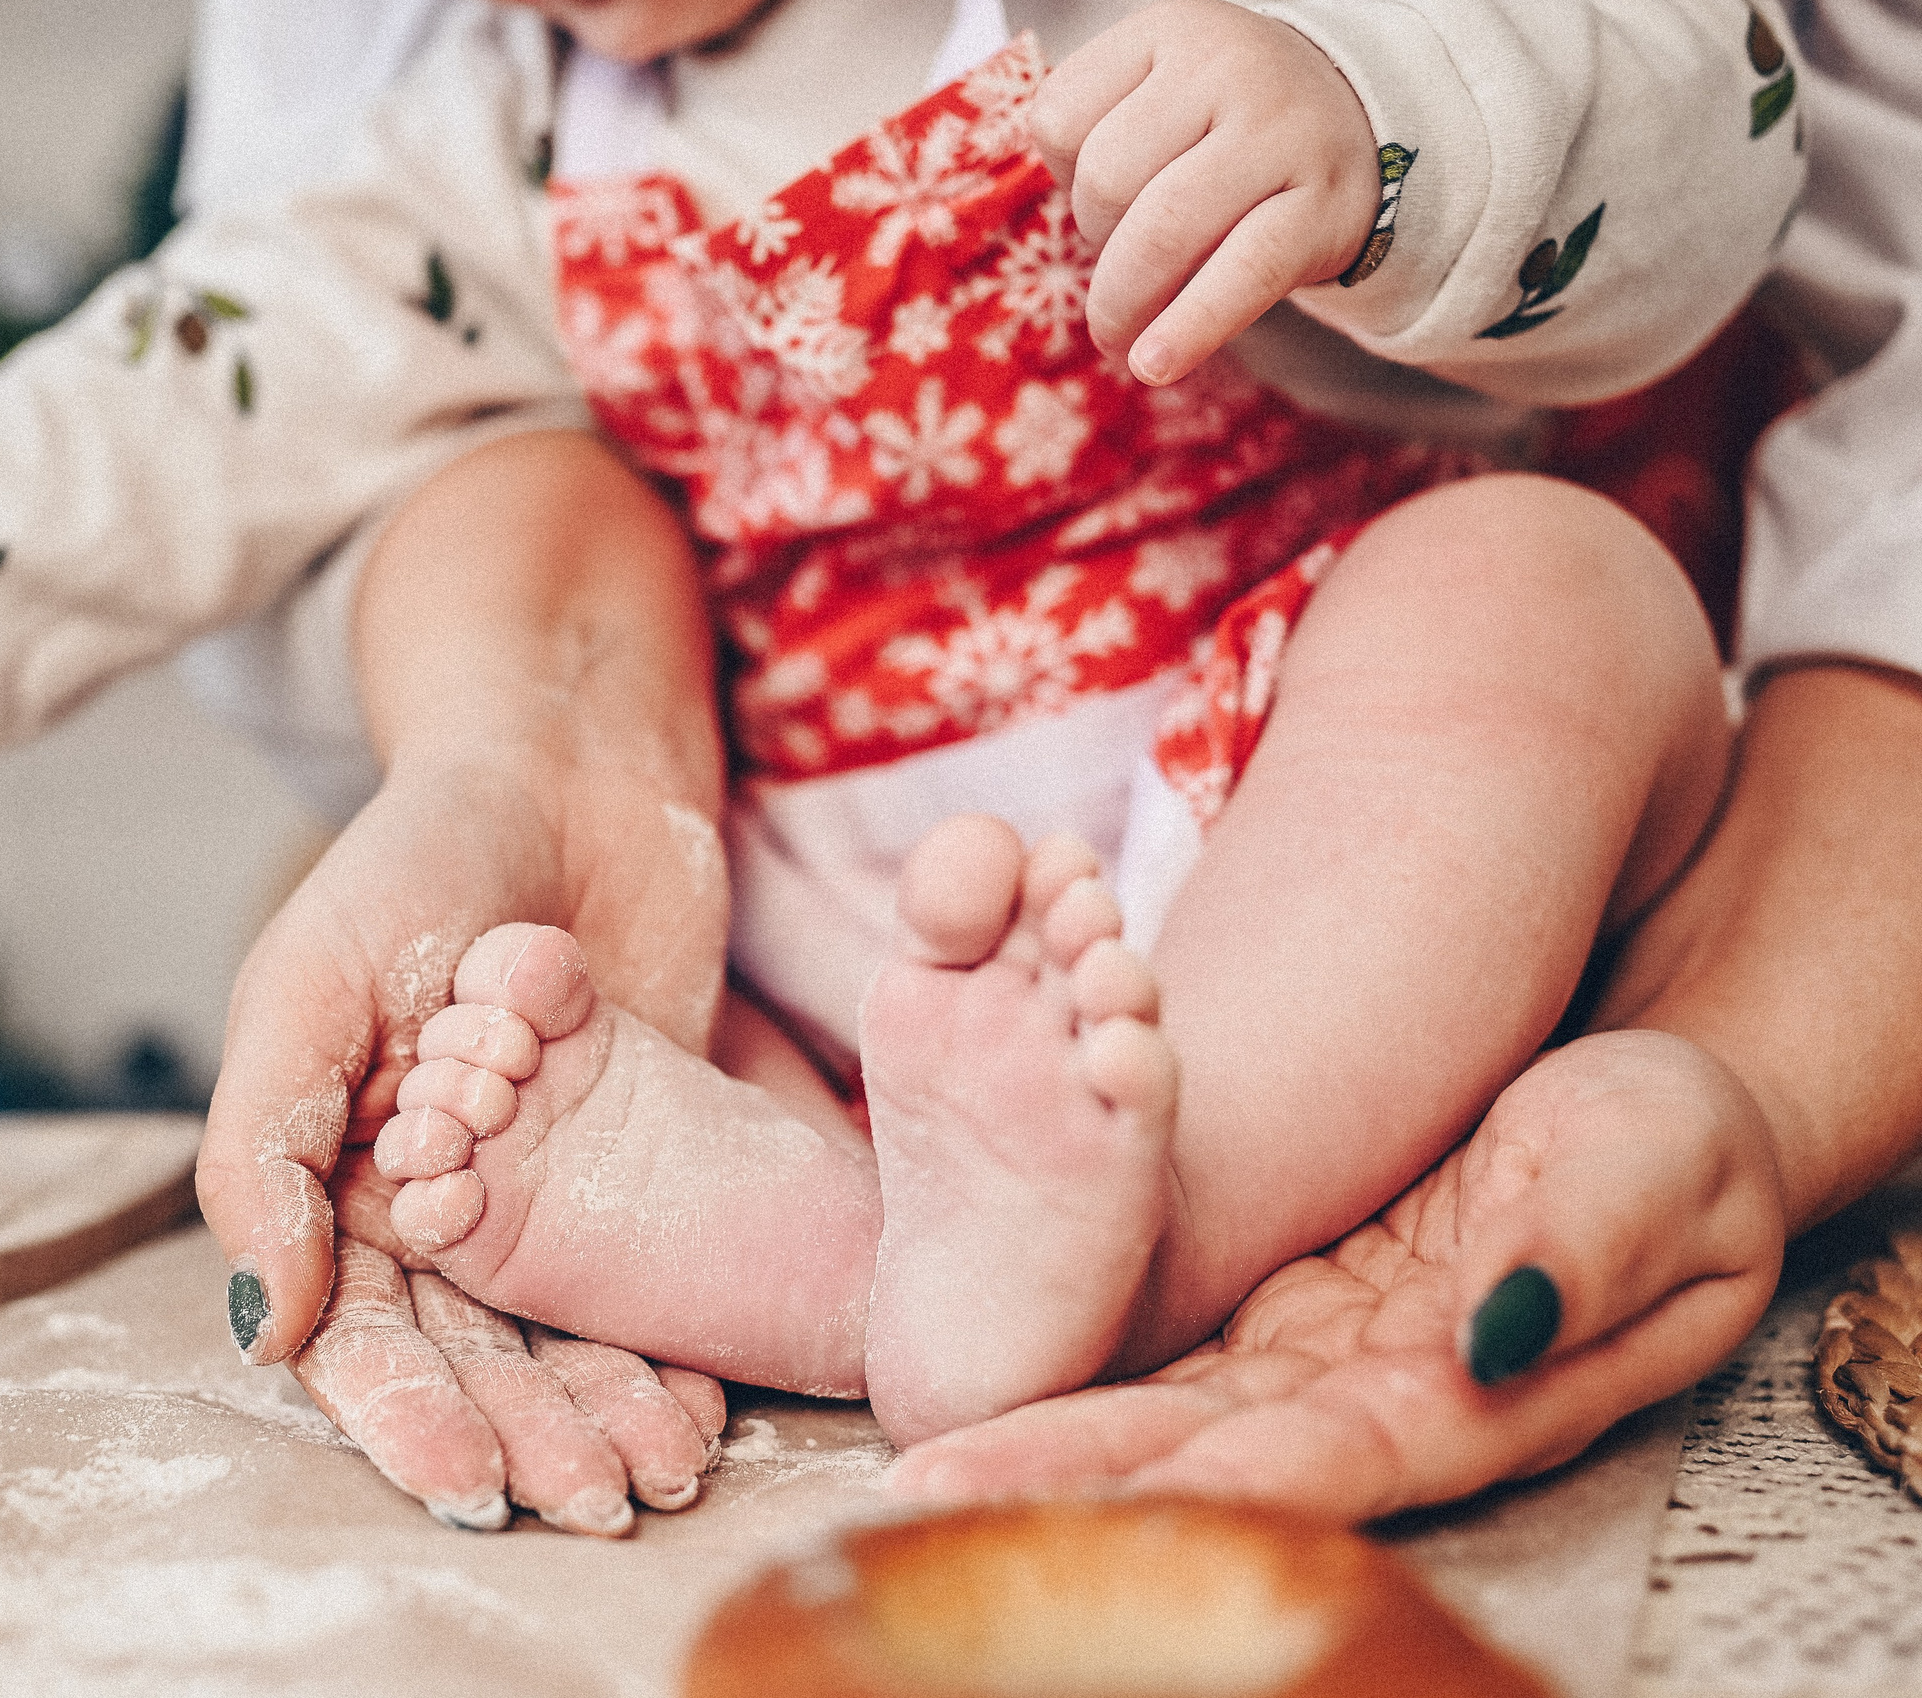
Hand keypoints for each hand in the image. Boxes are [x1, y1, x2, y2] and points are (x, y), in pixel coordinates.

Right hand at [204, 758, 730, 1530]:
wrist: (569, 770)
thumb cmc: (413, 858)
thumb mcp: (306, 983)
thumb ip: (266, 1148)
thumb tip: (268, 1331)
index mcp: (337, 1181)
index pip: (363, 1333)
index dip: (408, 1416)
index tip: (465, 1484)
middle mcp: (437, 1207)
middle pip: (472, 1355)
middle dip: (522, 1435)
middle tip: (583, 1501)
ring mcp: (542, 1193)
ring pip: (562, 1335)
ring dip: (600, 1412)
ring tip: (652, 1475)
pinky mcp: (638, 1166)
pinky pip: (650, 1277)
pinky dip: (673, 1346)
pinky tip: (703, 1404)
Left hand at [882, 1030, 1784, 1520]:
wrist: (1638, 1101)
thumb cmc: (1671, 1143)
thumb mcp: (1660, 1171)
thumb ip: (1583, 1251)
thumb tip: (1494, 1332)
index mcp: (1474, 1387)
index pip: (1329, 1455)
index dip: (1212, 1484)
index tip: (1098, 1494)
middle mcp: (1373, 1390)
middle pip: (1209, 1451)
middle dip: (1075, 1478)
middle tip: (938, 1486)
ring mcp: (1314, 1348)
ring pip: (1166, 1407)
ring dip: (1049, 1438)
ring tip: (924, 1457)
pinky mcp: (1275, 1294)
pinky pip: (1165, 1333)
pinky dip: (1081, 1360)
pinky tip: (987, 1379)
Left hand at [1031, 0, 1377, 384]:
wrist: (1359, 118)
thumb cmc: (1228, 120)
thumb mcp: (1163, 89)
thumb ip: (1100, 134)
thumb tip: (1056, 239)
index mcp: (1170, 31)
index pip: (1060, 116)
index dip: (1061, 177)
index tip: (1099, 199)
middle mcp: (1230, 67)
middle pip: (1105, 181)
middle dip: (1096, 243)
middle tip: (1120, 268)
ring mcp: (1282, 134)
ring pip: (1162, 232)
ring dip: (1125, 300)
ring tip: (1121, 334)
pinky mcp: (1322, 207)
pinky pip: (1240, 276)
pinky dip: (1189, 328)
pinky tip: (1156, 363)